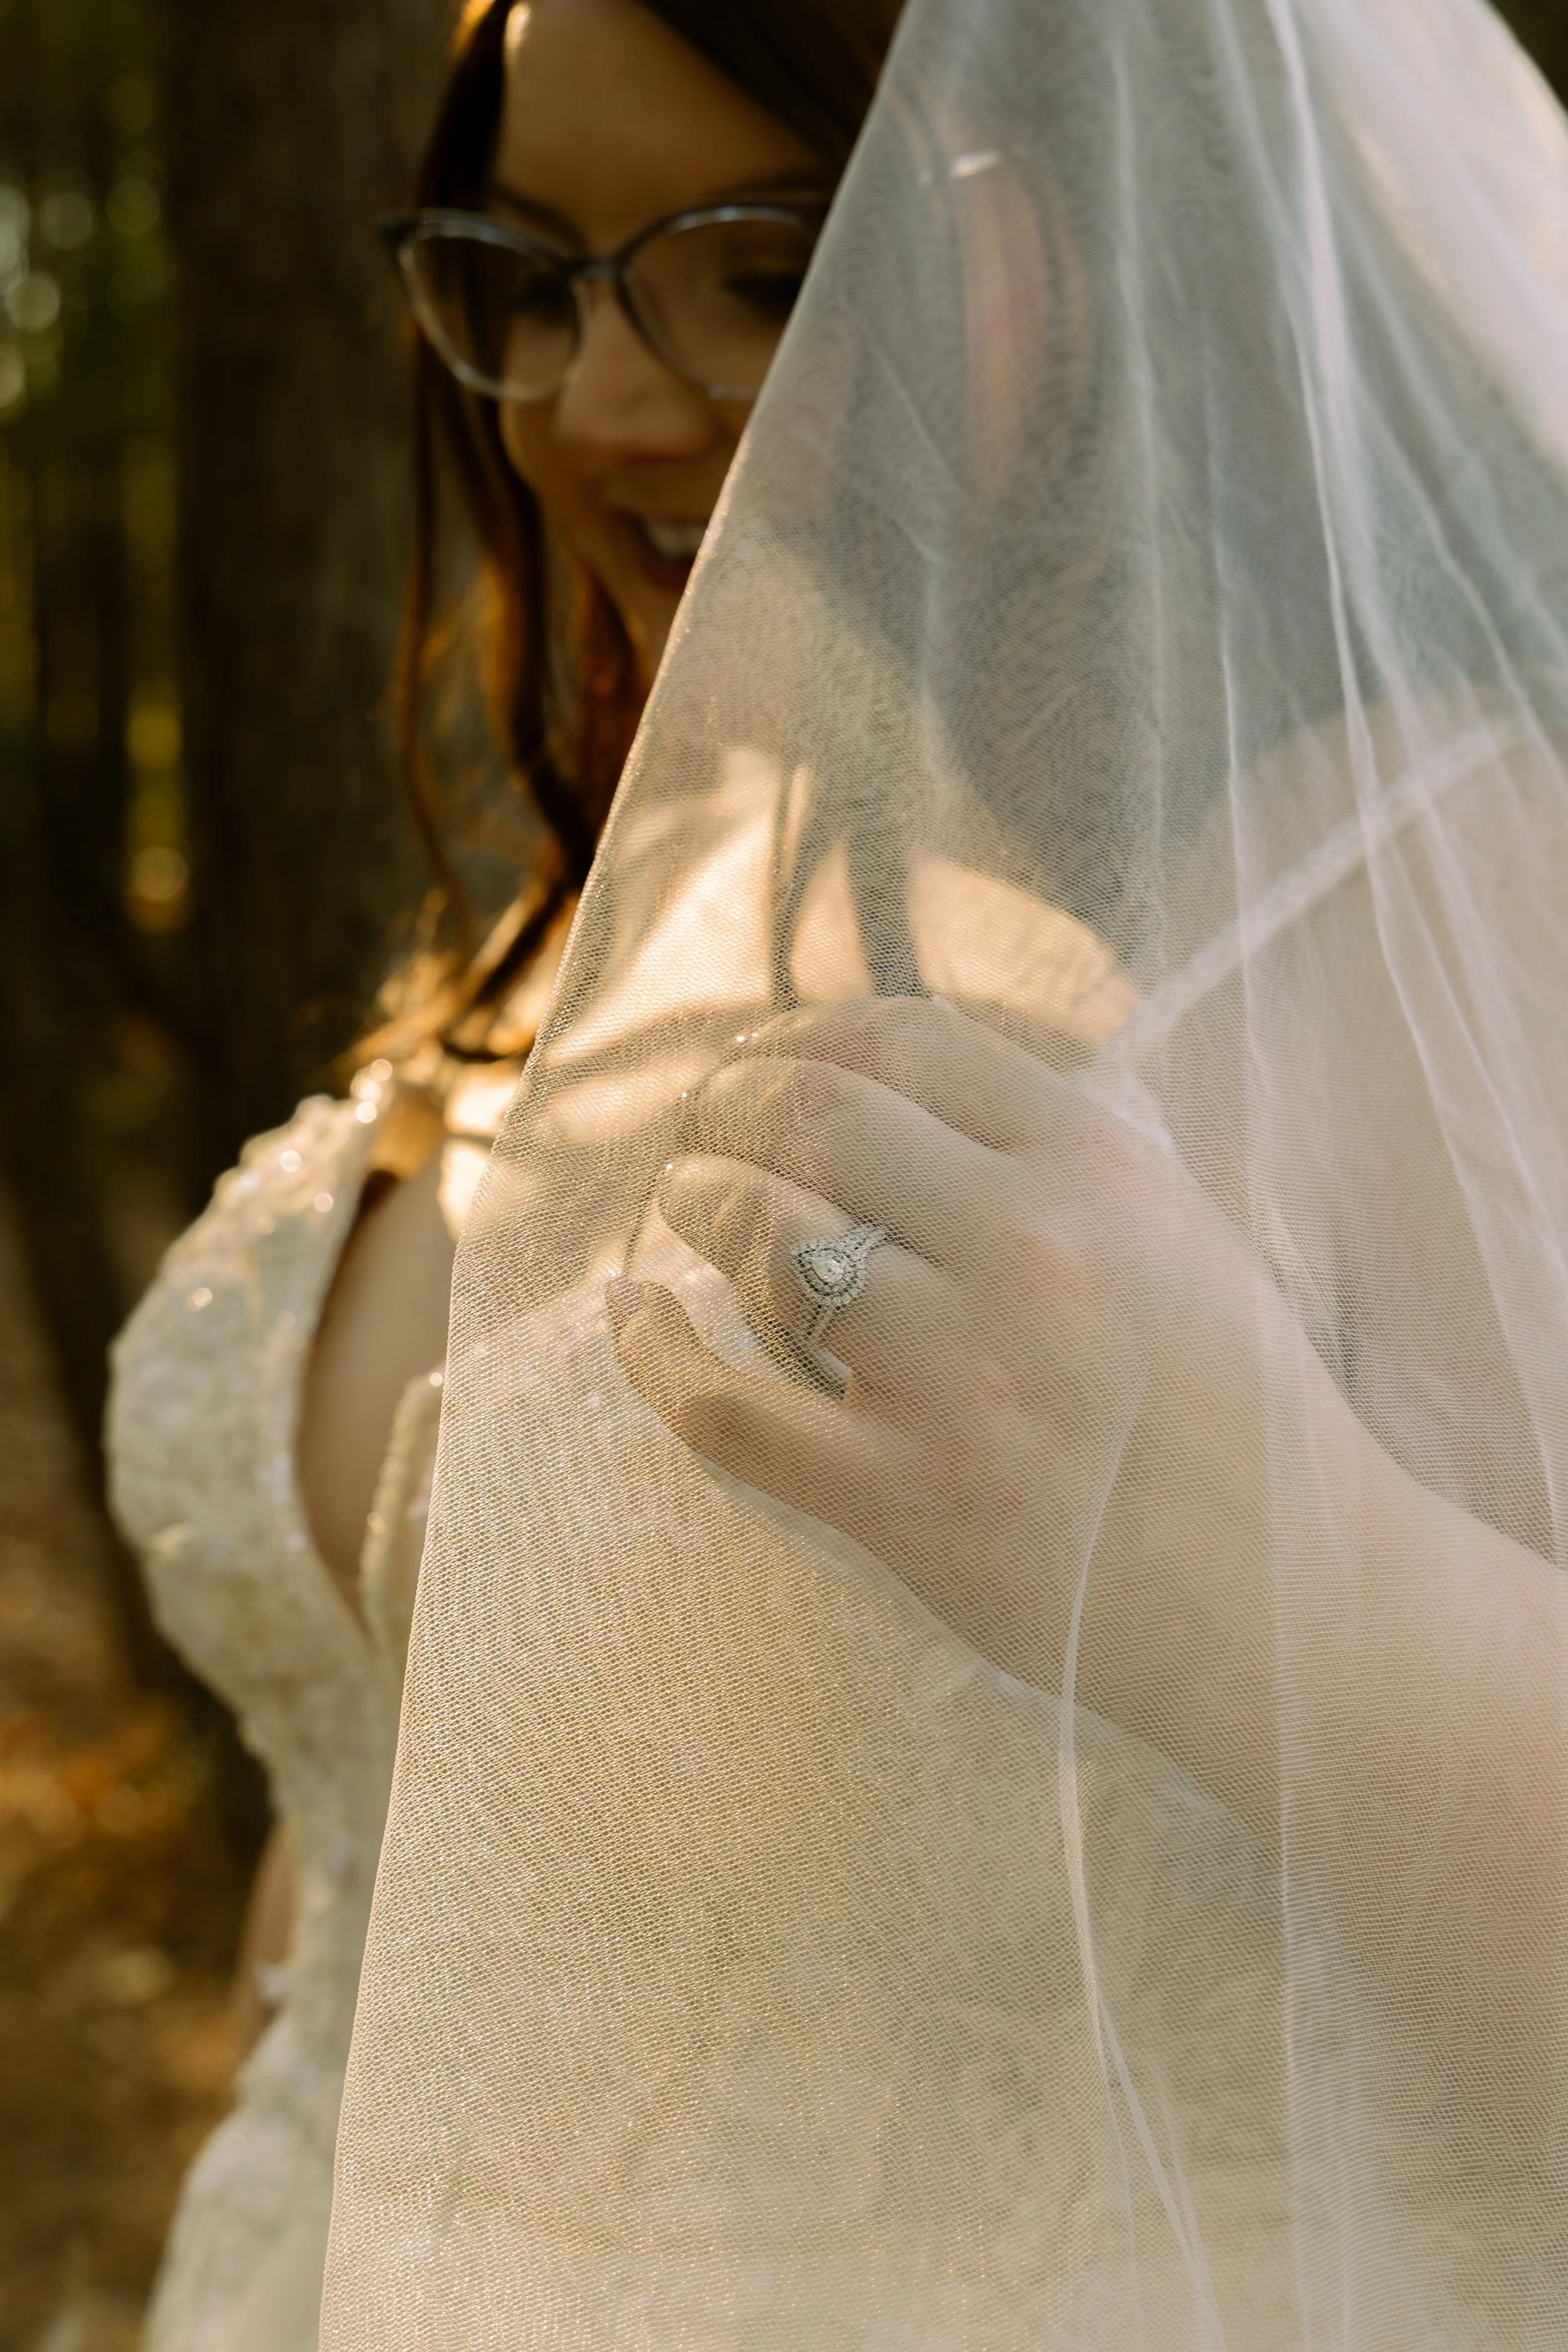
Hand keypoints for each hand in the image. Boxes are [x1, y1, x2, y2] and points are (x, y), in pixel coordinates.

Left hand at [608, 996, 1314, 1719]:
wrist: (1289, 1601)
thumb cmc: (1231, 1409)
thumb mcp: (1176, 1233)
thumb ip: (1053, 1151)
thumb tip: (886, 1083)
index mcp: (1101, 1171)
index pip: (908, 1040)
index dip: (804, 1031)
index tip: (758, 1053)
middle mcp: (1026, 1253)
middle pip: (812, 1118)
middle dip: (726, 1103)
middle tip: (703, 1124)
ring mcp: (959, 1380)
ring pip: (759, 1241)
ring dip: (694, 1200)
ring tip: (684, 1198)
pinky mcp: (904, 1500)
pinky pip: (729, 1409)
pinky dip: (654, 1354)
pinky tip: (632, 1315)